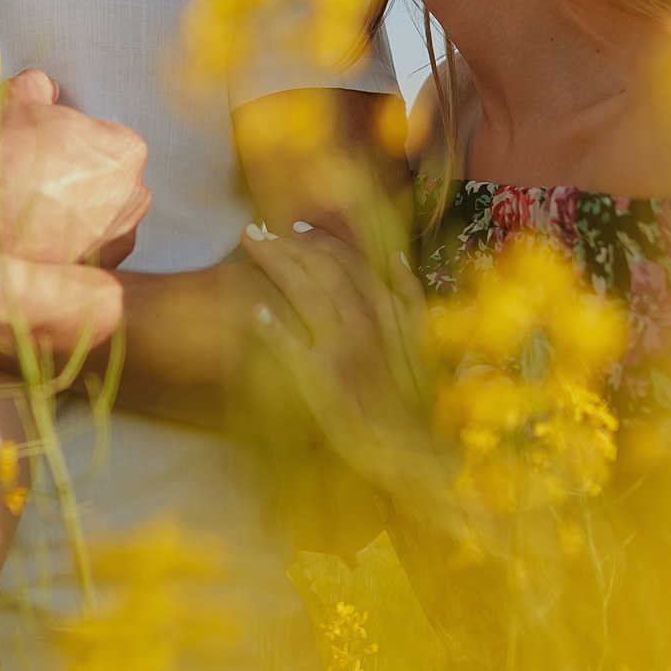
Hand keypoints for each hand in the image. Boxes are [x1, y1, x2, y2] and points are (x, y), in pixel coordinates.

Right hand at [0, 69, 148, 265]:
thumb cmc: (2, 161)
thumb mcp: (16, 101)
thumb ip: (39, 86)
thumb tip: (45, 88)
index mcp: (127, 150)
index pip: (106, 136)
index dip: (73, 139)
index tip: (49, 148)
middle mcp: (136, 195)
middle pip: (108, 174)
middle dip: (81, 174)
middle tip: (41, 176)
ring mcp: (123, 233)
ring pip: (104, 209)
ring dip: (80, 206)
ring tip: (40, 205)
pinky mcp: (105, 263)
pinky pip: (97, 241)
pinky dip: (78, 237)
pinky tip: (46, 231)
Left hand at [243, 222, 450, 506]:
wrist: (409, 443)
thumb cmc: (413, 393)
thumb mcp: (422, 338)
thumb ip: (410, 295)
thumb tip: (397, 258)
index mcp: (387, 310)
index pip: (349, 260)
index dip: (319, 240)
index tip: (293, 228)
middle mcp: (364, 322)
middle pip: (319, 268)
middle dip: (284, 244)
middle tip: (254, 230)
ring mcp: (342, 349)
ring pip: (303, 292)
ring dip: (273, 264)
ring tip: (248, 247)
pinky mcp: (322, 378)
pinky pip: (291, 347)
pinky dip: (272, 326)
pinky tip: (253, 310)